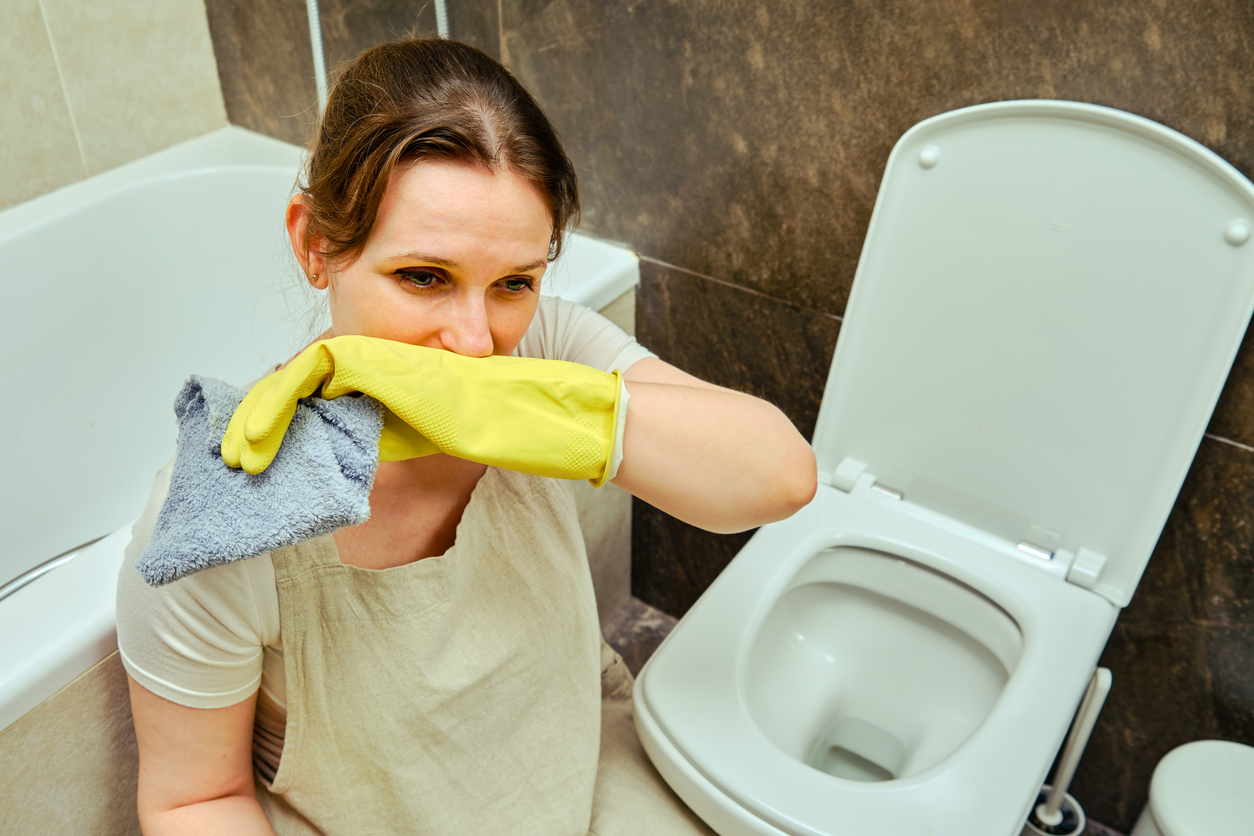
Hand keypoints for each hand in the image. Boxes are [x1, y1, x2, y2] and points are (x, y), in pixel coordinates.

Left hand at [221, 336, 624, 484]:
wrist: (521, 411)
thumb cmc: (487, 421)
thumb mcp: (418, 434)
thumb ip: (378, 435)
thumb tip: (338, 460)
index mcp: (381, 377)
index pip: (316, 391)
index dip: (281, 418)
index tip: (257, 454)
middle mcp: (372, 360)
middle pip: (296, 380)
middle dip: (258, 417)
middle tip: (234, 456)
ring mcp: (372, 354)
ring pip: (294, 375)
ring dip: (259, 413)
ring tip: (237, 452)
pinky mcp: (375, 356)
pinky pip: (310, 373)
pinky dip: (277, 401)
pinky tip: (257, 434)